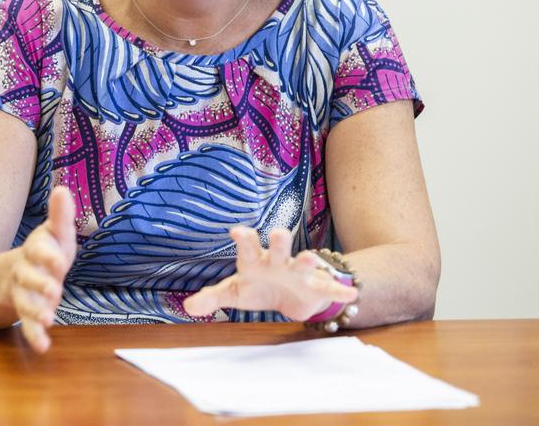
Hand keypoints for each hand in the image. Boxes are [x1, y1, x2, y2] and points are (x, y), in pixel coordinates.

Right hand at [10, 185, 76, 352]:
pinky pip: (28, 325)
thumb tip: (63, 189)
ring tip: (48, 320)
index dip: (47, 255)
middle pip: (29, 277)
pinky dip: (35, 336)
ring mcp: (25, 294)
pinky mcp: (28, 312)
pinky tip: (43, 347)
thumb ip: (60, 215)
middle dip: (40, 283)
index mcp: (35, 249)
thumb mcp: (54, 232)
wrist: (18, 273)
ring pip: (26, 302)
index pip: (38, 249)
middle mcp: (26, 271)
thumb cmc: (47, 250)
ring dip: (35, 311)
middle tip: (54, 290)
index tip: (61, 261)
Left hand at [182, 227, 358, 320]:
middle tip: (277, 233)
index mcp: (255, 261)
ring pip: (305, 263)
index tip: (237, 231)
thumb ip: (212, 297)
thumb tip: (188, 307)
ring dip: (309, 261)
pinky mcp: (316, 287)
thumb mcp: (233, 293)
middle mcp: (278, 261)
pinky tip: (351, 292)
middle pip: (278, 247)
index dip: (243, 239)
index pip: (247, 247)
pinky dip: (340, 290)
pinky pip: (329, 288)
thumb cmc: (256, 286)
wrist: (286, 295)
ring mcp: (298, 273)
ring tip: (310, 259)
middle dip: (278, 241)